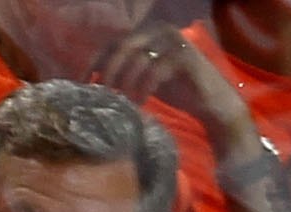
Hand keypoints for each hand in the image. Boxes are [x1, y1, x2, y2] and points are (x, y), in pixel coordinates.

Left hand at [94, 25, 260, 156]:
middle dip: (108, 73)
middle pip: (122, 48)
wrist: (210, 102)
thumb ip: (122, 72)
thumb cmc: (175, 90)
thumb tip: (89, 79)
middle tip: (103, 95)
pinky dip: (143, 88)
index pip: (113, 44)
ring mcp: (175, 41)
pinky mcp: (185, 56)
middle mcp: (161, 31)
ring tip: (125, 102)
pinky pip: (154, 70)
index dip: (93, 64)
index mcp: (148, 34)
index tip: (80, 85)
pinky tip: (141, 102)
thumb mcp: (143, 78)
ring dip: (126, 84)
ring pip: (137, 59)